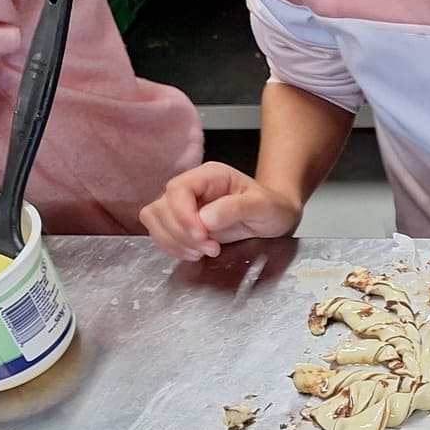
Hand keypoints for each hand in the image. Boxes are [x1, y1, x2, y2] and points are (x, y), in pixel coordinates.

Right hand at [138, 162, 301, 261]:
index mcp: (209, 176)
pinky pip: (160, 233)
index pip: (178, 190)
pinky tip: (194, 253)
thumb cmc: (271, 207)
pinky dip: (172, 247)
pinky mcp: (181, 223)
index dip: (183, 216)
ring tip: (201, 252)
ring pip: (154, 220)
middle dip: (181, 233)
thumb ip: (236, 208)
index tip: (202, 236)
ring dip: (172, 242)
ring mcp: (183, 206)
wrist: (275, 218)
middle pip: (161, 207)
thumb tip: (205, 218)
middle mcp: (191, 188)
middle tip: (210, 248)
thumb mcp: (264, 206)